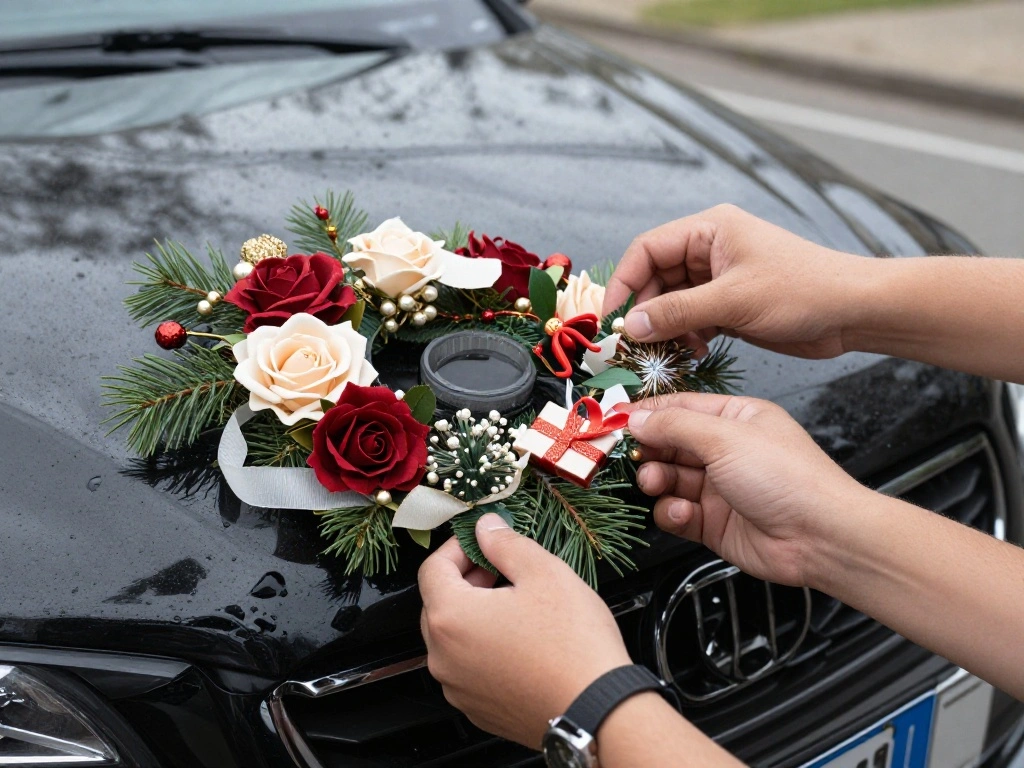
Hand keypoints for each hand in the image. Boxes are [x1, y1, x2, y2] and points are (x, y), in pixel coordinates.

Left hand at [418, 515, 631, 747]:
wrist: (599, 710)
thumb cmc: (573, 645)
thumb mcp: (544, 573)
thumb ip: (505, 544)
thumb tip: (486, 529)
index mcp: (450, 618)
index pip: (432, 569)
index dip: (457, 546)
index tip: (480, 539)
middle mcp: (443, 658)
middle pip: (438, 604)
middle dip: (466, 579)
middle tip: (499, 567)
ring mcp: (459, 689)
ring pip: (454, 638)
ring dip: (475, 614)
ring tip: (514, 603)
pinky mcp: (478, 710)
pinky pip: (469, 668)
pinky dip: (485, 648)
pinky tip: (520, 639)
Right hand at [603, 204, 870, 358]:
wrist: (852, 312)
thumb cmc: (803, 290)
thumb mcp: (733, 300)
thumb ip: (677, 312)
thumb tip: (631, 325)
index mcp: (709, 230)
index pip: (647, 250)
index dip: (624, 283)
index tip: (611, 319)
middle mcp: (710, 249)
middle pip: (655, 278)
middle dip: (645, 311)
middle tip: (633, 344)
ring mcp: (720, 278)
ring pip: (672, 302)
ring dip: (666, 328)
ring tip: (667, 352)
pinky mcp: (730, 304)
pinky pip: (692, 318)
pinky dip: (686, 336)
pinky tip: (693, 352)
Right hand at [623, 392, 869, 587]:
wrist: (821, 537)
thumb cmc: (789, 478)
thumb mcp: (725, 438)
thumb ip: (674, 426)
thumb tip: (636, 417)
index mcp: (736, 419)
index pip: (679, 408)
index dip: (646, 413)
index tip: (614, 418)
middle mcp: (726, 451)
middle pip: (669, 444)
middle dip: (648, 449)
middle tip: (629, 454)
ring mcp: (719, 488)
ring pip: (669, 479)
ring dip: (657, 481)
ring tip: (657, 483)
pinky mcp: (713, 523)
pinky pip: (677, 512)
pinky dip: (672, 512)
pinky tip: (682, 512)